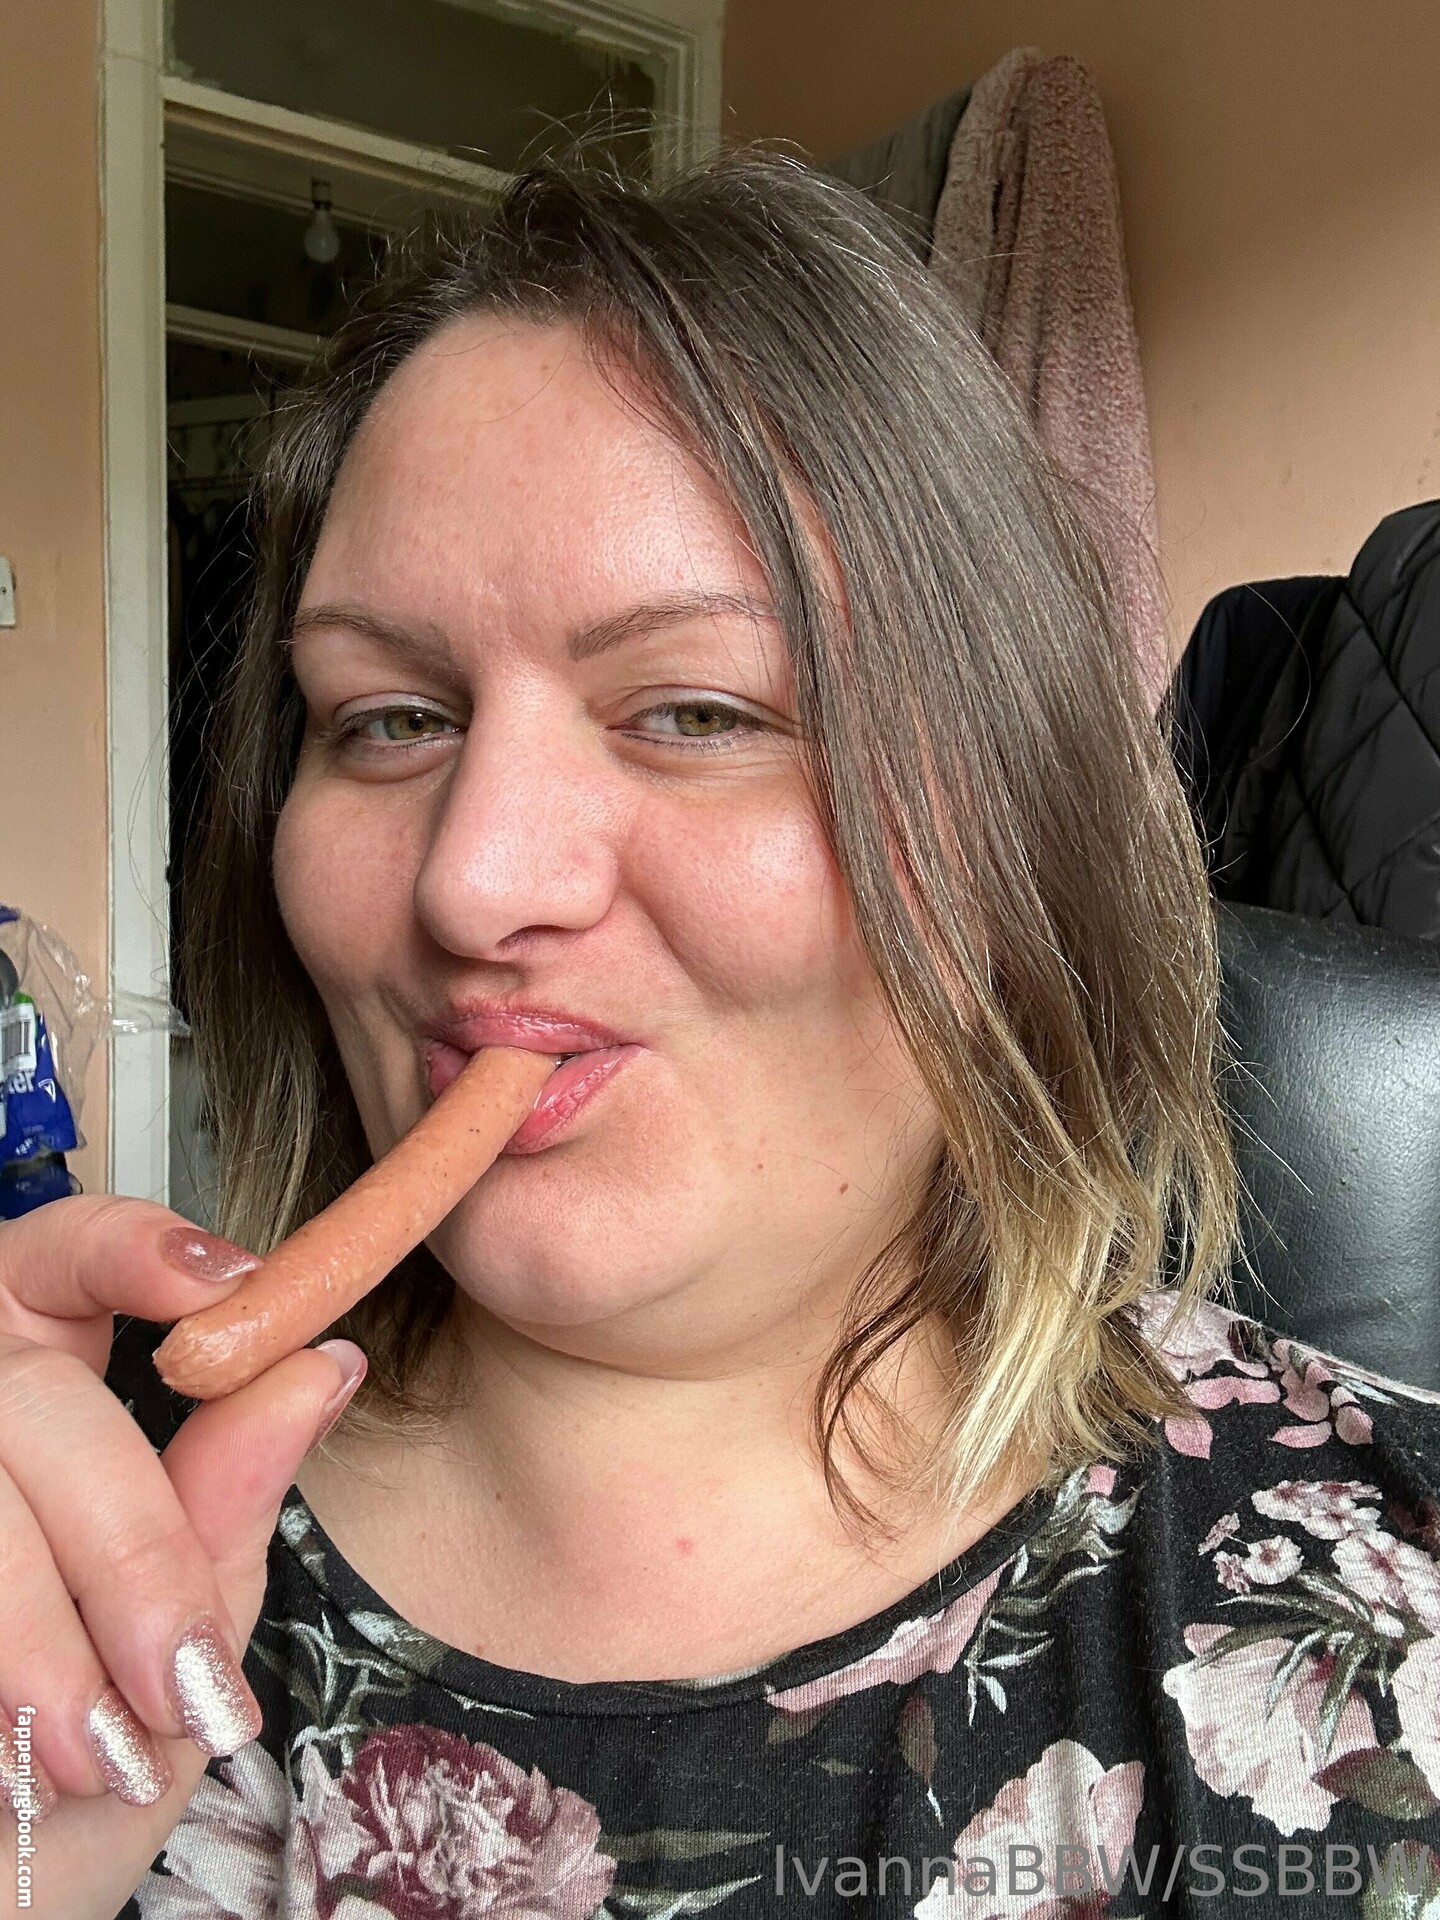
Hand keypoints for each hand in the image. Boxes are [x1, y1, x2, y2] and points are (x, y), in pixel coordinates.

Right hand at [0, 1195, 364, 1918]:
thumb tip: (322, 1360)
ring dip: (37, 1631)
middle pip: (32, 1403)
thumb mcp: (188, 1626)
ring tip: (101, 1757)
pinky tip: (15, 1760)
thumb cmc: (85, 1764)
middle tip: (184, 1684)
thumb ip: (231, 1492)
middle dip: (124, 1547)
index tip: (227, 1287)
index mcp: (40, 1376)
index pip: (70, 1252)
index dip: (134, 1249)